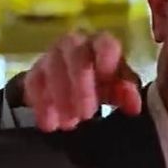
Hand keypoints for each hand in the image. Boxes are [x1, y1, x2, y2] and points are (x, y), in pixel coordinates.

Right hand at [24, 31, 142, 131]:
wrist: (76, 82)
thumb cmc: (104, 81)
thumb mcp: (119, 87)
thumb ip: (127, 93)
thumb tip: (133, 107)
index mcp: (101, 43)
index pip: (105, 44)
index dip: (106, 60)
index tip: (106, 80)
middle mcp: (76, 43)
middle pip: (76, 56)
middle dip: (81, 87)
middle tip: (86, 115)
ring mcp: (52, 55)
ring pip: (52, 69)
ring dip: (61, 98)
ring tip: (69, 124)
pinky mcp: (35, 70)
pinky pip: (33, 83)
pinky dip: (40, 105)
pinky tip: (49, 124)